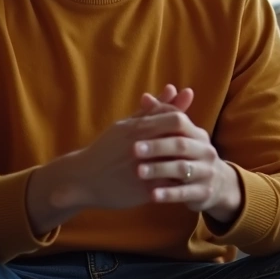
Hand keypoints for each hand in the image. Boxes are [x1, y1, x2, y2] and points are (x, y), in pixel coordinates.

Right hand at [46, 86, 195, 210]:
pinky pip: (170, 186)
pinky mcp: (143, 190)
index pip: (174, 119)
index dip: (186, 125)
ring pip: (177, 163)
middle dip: (191, 143)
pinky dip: (180, 183)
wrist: (82, 179)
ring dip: (188, 162)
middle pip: (178, 139)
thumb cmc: (106, 149)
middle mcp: (140, 146)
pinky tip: (185, 181)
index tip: (189, 129)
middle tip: (197, 146)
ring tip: (194, 162)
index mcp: (136, 128)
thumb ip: (153, 108)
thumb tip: (174, 88)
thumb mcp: (127, 125)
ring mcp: (142, 169)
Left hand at [132, 111, 241, 218]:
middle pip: (180, 145)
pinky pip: (185, 193)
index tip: (136, 128)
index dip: (159, 123)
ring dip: (160, 169)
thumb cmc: (191, 157)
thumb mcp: (180, 137)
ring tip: (139, 172)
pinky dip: (168, 194)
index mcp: (197, 134)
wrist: (218, 185)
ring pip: (182, 169)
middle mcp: (205, 151)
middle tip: (134, 150)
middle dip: (156, 147)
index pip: (180, 122)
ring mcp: (206, 172)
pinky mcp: (204, 192)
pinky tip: (152, 195)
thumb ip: (162, 117)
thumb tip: (145, 97)